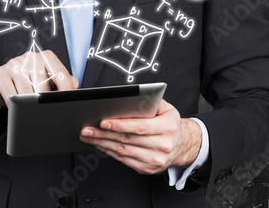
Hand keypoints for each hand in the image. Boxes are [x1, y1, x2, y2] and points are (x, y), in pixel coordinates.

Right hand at [0, 50, 77, 119]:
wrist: (0, 81)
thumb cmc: (28, 81)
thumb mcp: (47, 79)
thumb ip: (63, 81)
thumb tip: (74, 86)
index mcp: (46, 57)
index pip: (61, 74)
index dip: (66, 91)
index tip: (68, 104)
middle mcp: (31, 57)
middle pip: (44, 86)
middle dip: (45, 102)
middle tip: (47, 113)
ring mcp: (15, 64)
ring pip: (27, 92)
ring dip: (29, 105)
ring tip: (30, 110)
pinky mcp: (1, 74)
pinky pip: (11, 96)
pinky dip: (15, 105)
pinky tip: (17, 107)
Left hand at [79, 100, 201, 174]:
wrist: (181, 146)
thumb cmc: (169, 124)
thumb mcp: (167, 109)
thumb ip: (151, 102)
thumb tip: (132, 98)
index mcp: (168, 128)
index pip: (140, 127)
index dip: (120, 125)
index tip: (103, 122)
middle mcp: (162, 145)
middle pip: (127, 140)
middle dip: (104, 134)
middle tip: (87, 129)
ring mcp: (154, 160)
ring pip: (123, 151)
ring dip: (102, 144)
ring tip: (88, 136)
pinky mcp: (147, 168)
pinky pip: (124, 160)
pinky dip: (109, 152)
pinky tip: (99, 145)